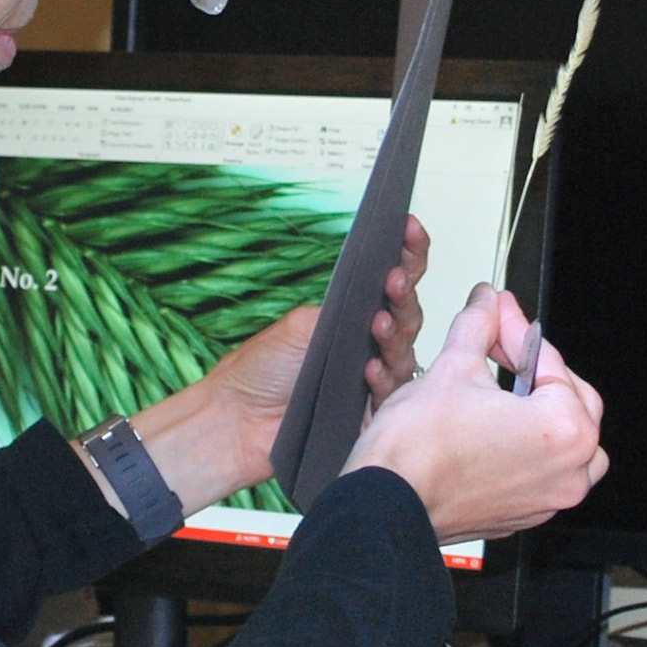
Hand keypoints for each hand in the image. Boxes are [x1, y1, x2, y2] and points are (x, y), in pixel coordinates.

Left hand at [110, 218, 432, 513]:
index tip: (409, 228)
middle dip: (405, 291)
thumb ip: (347, 303)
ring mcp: (373, 379)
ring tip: (381, 319)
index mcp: (353, 315)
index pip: (393, 280)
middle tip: (395, 275)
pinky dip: (382, 378)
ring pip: (405, 354)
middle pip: (409, 314)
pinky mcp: (371, 415)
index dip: (408, 253)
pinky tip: (370, 367)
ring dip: (396, 333)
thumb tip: (382, 282)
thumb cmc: (261, 369)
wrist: (236, 418)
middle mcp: (369, 345)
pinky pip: (390, 396)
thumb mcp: (304, 322)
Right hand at [345, 283, 607, 543]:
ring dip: (544, 414)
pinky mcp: (522, 516)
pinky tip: (496, 429)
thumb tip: (488, 304)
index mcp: (564, 431)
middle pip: (574, 403)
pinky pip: (542, 474)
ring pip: (567, 445)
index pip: (550, 362)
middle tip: (503, 346)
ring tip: (509, 392)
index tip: (500, 314)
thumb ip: (479, 326)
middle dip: (537, 370)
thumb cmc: (418, 451)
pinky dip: (528, 449)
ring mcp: (547, 501)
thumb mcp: (453, 367)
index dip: (518, 331)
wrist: (385, 502)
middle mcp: (568, 472)